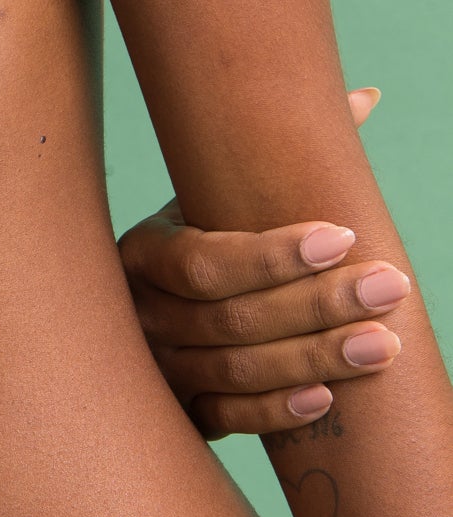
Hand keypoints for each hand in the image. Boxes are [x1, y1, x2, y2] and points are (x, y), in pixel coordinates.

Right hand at [119, 87, 411, 437]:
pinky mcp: (178, 414)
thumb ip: (279, 154)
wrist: (127, 320)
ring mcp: (158, 368)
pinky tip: (327, 396)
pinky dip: (276, 409)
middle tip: (389, 287)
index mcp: (144, 252)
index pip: (207, 261)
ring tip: (383, 343)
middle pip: (233, 317)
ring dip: (315, 357)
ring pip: (238, 369)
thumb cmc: (194, 243)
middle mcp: (142, 313)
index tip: (342, 237)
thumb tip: (365, 98)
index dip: (275, 255)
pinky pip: (227, 418)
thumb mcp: (213, 199)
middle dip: (318, 303)